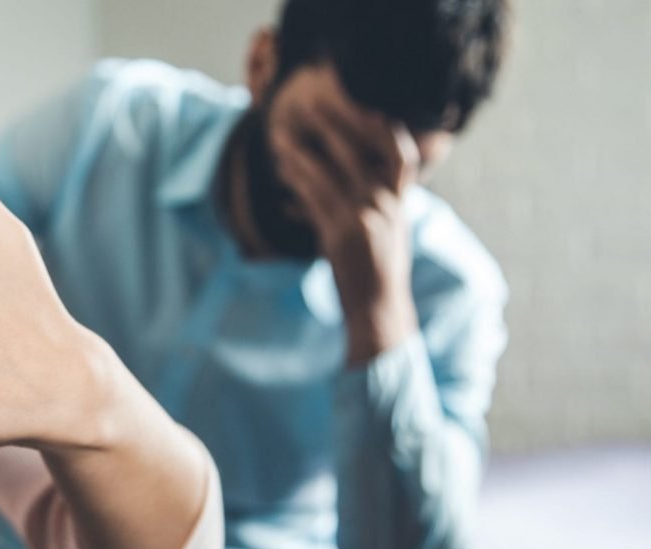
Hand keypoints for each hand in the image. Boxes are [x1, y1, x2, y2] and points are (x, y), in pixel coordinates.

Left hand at [268, 64, 420, 363]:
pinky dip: (297, 178)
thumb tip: (332, 190)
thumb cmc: (376, 271)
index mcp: (400, 203)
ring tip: (282, 134)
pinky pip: (315, 197)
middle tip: (311, 104)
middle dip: (336, 123)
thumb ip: (370, 206)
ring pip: (332, 170)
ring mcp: (366, 218)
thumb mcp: (384, 232)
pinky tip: (282, 167)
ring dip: (305, 149)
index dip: (386, 129)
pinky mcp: (342, 233)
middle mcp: (387, 205)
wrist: (377, 309)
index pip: (401, 156)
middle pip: (363, 151)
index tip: (367, 107)